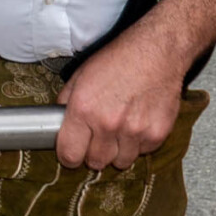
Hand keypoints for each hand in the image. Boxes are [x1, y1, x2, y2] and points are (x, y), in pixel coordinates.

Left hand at [55, 32, 185, 171]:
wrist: (157, 52)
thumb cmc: (118, 60)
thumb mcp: (80, 76)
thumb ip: (66, 102)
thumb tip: (58, 123)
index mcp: (83, 109)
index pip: (69, 155)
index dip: (68, 156)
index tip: (71, 153)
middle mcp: (108, 124)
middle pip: (96, 162)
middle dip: (93, 154)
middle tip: (97, 139)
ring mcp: (134, 131)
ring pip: (121, 161)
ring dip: (117, 151)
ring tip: (119, 131)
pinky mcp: (157, 134)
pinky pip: (143, 152)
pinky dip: (139, 144)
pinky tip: (137, 124)